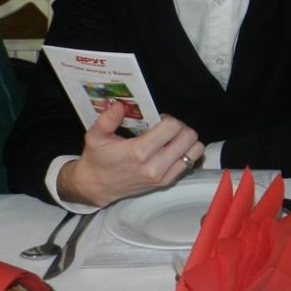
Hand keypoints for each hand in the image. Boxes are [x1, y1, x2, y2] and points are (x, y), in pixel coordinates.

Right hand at [56, 101, 204, 206]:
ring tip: (171, 138)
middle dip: (180, 127)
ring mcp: (163, 176)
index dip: (168, 118)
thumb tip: (120, 104)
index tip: (158, 119)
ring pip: (195, 150)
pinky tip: (171, 150)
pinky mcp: (167, 182)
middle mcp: (155, 166)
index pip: (172, 127)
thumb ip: (107, 119)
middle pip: (188, 137)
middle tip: (167, 127)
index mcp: (139, 152)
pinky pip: (191, 162)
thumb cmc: (98, 159)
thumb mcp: (95, 136)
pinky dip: (186, 153)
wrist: (96, 186)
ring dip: (186, 140)